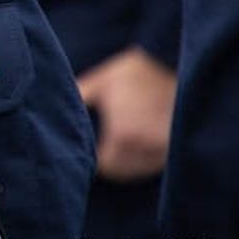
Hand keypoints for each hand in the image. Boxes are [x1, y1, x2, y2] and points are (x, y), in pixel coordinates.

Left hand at [77, 47, 176, 180]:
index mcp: (122, 135)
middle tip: (103, 152)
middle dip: (111, 164)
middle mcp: (144, 149)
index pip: (105, 166)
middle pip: (123, 172)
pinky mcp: (177, 148)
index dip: (96, 161)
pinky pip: (157, 164)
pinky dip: (146, 159)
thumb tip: (59, 104)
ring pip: (141, 170)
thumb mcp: (104, 80)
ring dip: (129, 164)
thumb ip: (81, 95)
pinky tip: (140, 146)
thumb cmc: (138, 72)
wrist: (178, 66)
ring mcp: (164, 151)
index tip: (91, 152)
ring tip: (120, 150)